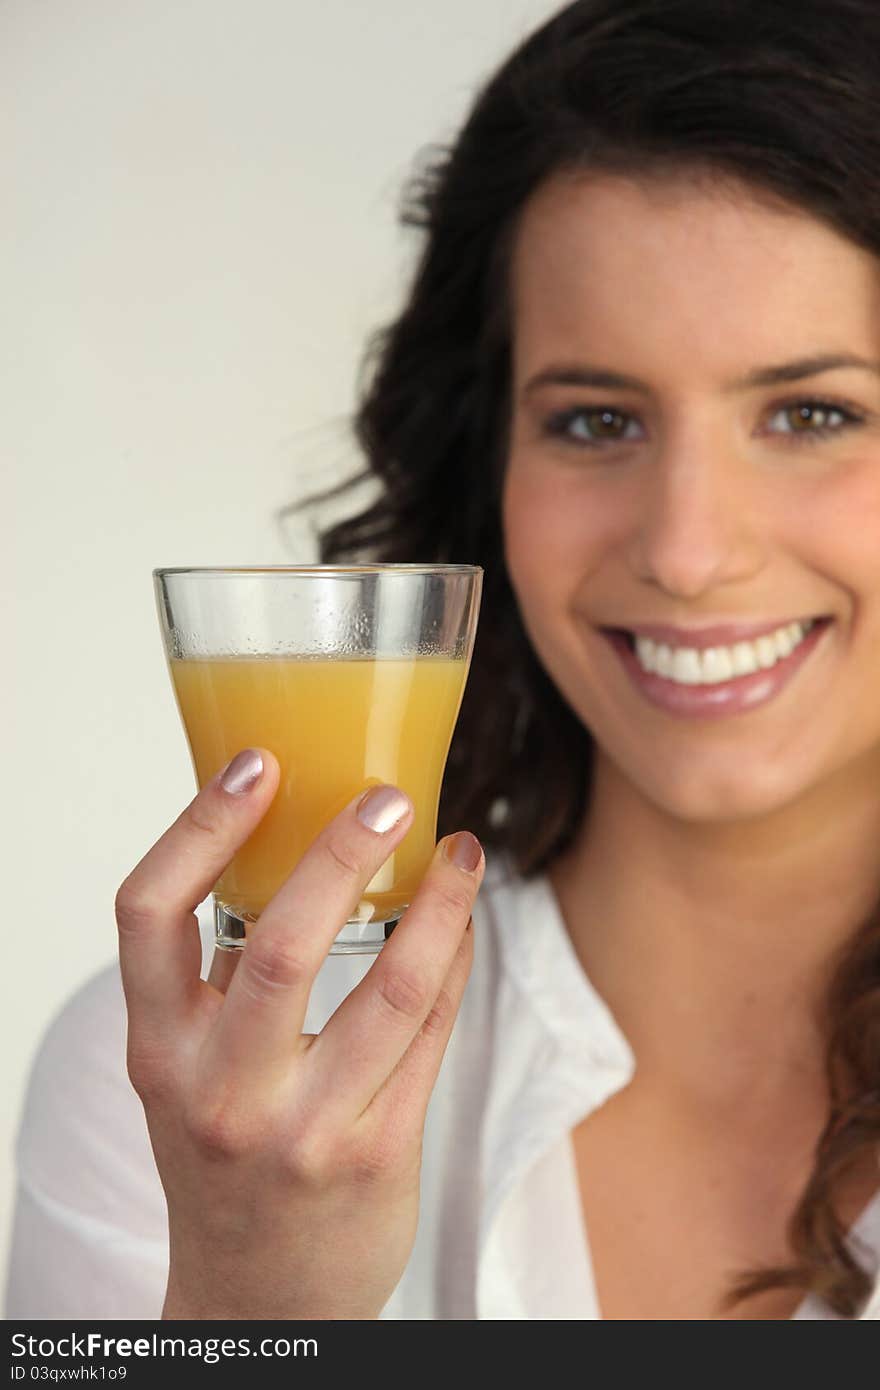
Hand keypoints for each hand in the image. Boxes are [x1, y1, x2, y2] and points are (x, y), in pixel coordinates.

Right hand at [115, 748, 483, 1319]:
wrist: (257, 1299)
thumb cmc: (222, 1156)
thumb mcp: (187, 1071)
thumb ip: (219, 977)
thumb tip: (287, 842)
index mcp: (160, 1047)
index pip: (149, 914)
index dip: (200, 826)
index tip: (257, 763)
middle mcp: (221, 1090)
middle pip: (281, 941)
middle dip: (344, 851)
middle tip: (390, 796)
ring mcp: (302, 1129)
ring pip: (391, 987)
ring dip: (439, 903)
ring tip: (461, 850)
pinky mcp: (377, 1155)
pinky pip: (431, 1032)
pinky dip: (456, 959)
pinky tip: (464, 921)